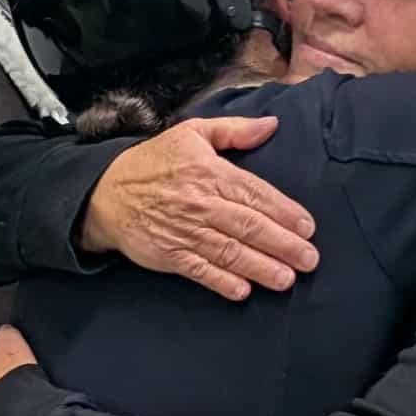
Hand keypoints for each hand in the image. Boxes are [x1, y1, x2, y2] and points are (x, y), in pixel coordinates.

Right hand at [79, 115, 317, 300]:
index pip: (255, 194)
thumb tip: (271, 125)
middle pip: (248, 226)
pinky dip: (221, 282)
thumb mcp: (192, 133)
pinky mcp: (169, 255)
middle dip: (282, 244)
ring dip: (260, 267)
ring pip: (229, 251)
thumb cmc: (154, 163)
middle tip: (309, 259)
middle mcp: (200, 203)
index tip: (308, 227)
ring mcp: (184, 232)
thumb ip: (234, 130)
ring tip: (286, 279)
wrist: (105, 193)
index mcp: (210, 172)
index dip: (284, 212)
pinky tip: (243, 291)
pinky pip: (199, 270)